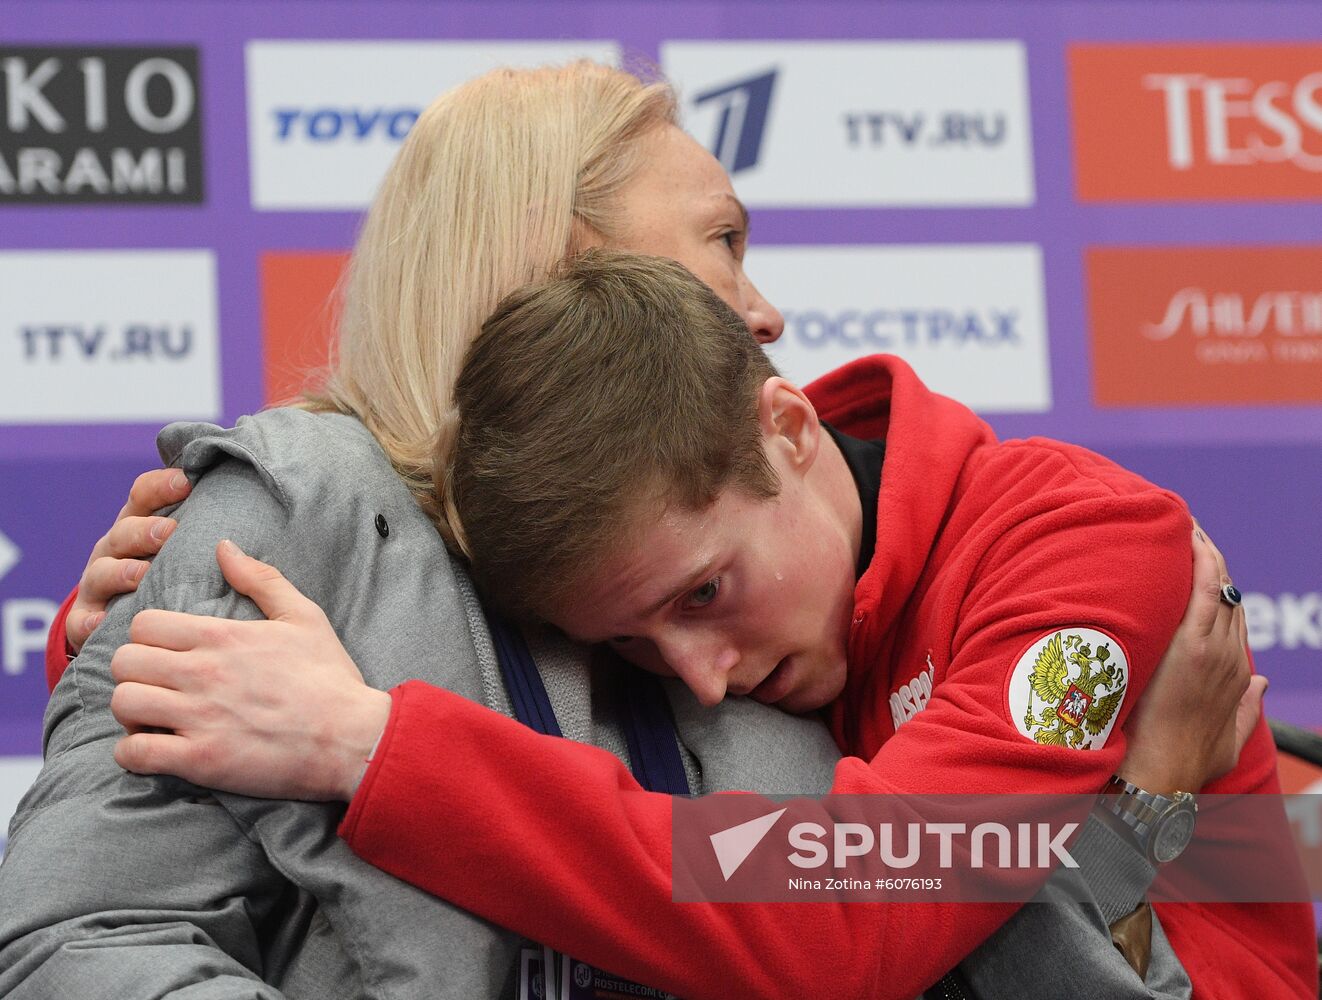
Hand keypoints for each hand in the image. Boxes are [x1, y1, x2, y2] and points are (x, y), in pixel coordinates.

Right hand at [67, 468, 192, 653]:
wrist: (132, 621)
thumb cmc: (174, 573)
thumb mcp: (187, 546)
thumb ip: (209, 527)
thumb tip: (256, 504)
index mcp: (139, 524)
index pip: (143, 495)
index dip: (161, 486)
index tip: (188, 482)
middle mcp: (115, 549)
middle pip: (124, 531)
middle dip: (145, 530)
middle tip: (169, 532)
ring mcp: (97, 583)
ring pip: (101, 572)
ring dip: (121, 571)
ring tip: (142, 574)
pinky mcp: (86, 620)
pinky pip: (82, 621)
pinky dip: (90, 621)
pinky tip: (103, 622)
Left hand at [110, 540, 391, 801]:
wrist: (353, 738)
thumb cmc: (330, 678)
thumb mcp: (304, 617)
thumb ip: (261, 579)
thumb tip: (224, 547)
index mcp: (223, 637)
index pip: (145, 625)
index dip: (149, 637)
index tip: (165, 651)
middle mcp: (203, 673)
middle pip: (124, 662)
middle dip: (134, 672)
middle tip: (156, 684)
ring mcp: (198, 718)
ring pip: (122, 704)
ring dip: (131, 712)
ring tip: (152, 717)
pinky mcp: (200, 760)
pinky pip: (133, 754)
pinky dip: (133, 753)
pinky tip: (155, 748)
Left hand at [1118, 522, 1261, 794]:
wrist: (1165, 774)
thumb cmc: (1187, 762)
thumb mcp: (1227, 736)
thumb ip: (1248, 708)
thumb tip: (1264, 684)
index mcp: (1237, 674)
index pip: (1232, 617)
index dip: (1219, 586)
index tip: (1202, 564)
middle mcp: (1229, 657)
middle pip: (1226, 594)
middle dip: (1210, 560)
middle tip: (1187, 530)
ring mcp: (1212, 649)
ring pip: (1216, 586)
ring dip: (1203, 552)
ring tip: (1185, 524)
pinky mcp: (1192, 646)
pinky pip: (1200, 591)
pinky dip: (1198, 561)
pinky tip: (1189, 538)